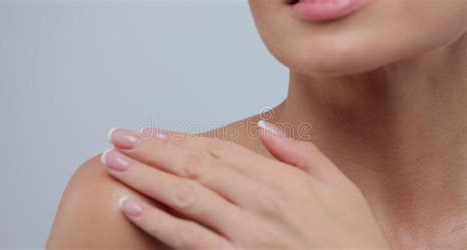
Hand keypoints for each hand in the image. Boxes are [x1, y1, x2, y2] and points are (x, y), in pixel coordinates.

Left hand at [101, 121, 388, 248]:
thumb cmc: (354, 240)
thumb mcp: (340, 186)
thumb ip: (302, 153)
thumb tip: (269, 129)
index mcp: (282, 180)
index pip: (220, 150)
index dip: (182, 140)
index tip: (153, 132)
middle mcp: (260, 201)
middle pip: (194, 166)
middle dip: (152, 151)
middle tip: (119, 139)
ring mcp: (246, 232)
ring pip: (184, 196)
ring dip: (145, 177)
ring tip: (115, 163)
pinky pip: (188, 238)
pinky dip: (157, 220)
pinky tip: (131, 206)